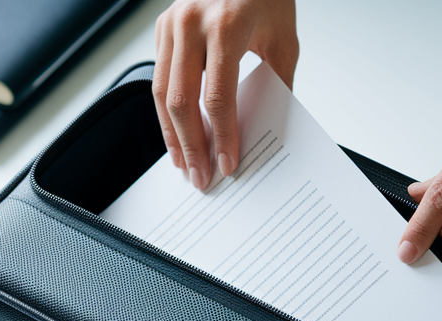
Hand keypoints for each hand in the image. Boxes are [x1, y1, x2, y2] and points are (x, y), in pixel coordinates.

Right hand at [153, 0, 297, 189]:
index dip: (222, 136)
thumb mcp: (283, 36)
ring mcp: (171, 23)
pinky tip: (176, 133)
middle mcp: (191, 22)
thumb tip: (267, 127)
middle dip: (191, 146)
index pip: (218, 97)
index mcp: (226, 24)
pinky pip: (159, 77)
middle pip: (182, 101)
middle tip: (201, 177)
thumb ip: (277, 82)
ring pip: (161, 94)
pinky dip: (166, 111)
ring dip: (172, 135)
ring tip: (185, 163)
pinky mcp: (162, 26)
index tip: (227, 164)